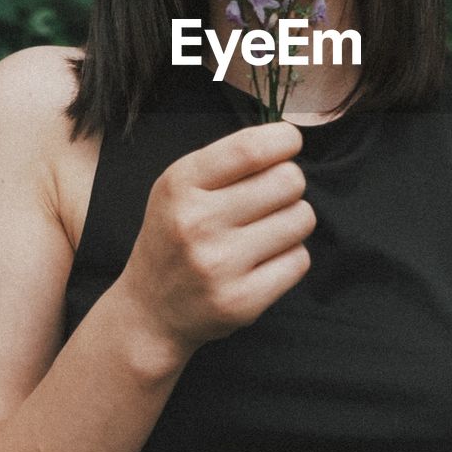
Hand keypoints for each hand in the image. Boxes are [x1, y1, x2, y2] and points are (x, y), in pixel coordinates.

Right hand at [118, 121, 314, 356]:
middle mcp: (197, 223)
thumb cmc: (175, 236)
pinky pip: (300, 260)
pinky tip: (263, 261)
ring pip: (301, 219)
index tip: (289, 142)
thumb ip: (228, 160)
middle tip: (271, 197)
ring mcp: (220, 265)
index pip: (250, 149)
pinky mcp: (242, 301)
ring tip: (265, 231)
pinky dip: (290, 257)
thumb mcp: (180, 188)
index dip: (283, 140)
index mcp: (180, 185)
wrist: (150, 312)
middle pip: (288, 181)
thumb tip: (289, 139)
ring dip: (293, 220)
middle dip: (289, 183)